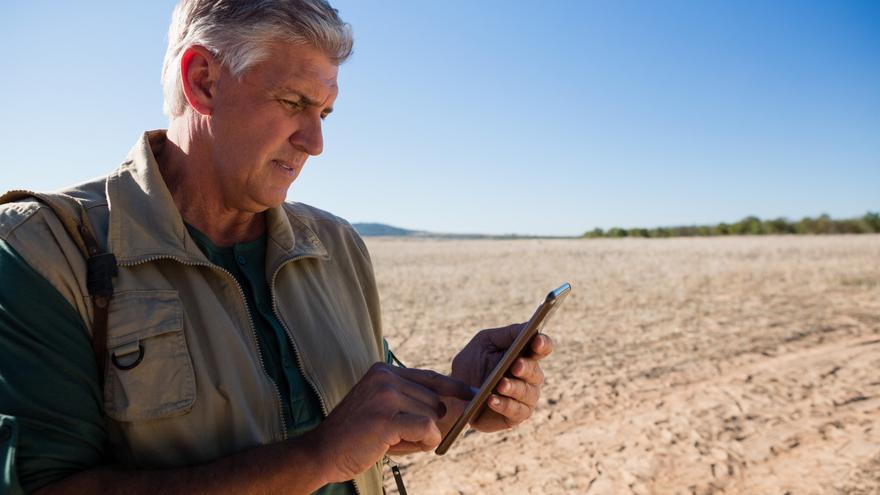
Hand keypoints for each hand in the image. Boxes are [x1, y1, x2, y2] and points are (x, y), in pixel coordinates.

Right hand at [311, 363, 472, 482]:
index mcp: (384, 371)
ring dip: (421, 437)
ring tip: (391, 441)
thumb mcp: (381, 406)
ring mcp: (385, 396)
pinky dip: (423, 443)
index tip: (472, 394)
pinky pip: (427, 429)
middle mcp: (385, 378)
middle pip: (436, 400)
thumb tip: (453, 404)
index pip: (431, 377)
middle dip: (427, 424)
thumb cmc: (356, 434)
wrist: (322, 452)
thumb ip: (410, 400)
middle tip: (398, 437)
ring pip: (433, 416)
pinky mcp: (387, 418)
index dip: (454, 387)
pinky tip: (396, 446)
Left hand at [449, 324, 553, 432]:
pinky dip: (504, 405)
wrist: (455, 392)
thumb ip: (507, 334)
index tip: (537, 341)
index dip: (543, 344)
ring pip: (528, 393)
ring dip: (514, 388)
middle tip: (515, 365)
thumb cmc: (473, 363)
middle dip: (526, 368)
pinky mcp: (515, 416)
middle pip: (536, 372)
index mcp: (525, 355)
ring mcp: (525, 398)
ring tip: (500, 384)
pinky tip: (492, 400)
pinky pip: (516, 411)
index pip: (542, 348)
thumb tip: (528, 327)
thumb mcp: (485, 342)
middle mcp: (530, 377)